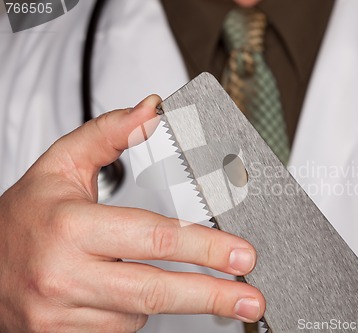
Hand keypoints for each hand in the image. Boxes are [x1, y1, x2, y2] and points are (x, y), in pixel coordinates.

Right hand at [0, 95, 264, 331]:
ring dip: (170, 298)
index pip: (154, 239)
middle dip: (212, 294)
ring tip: (184, 283)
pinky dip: (140, 313)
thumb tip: (151, 111)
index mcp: (70, 227)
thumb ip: (109, 133)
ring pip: (141, 314)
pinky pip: (123, 330)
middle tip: (251, 297)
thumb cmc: (26, 216)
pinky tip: (138, 293)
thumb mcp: (61, 164)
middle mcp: (65, 276)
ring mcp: (63, 315)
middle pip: (156, 291)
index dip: (204, 248)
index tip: (241, 253)